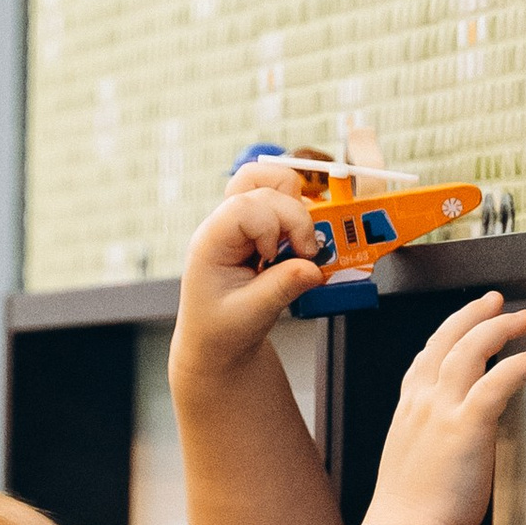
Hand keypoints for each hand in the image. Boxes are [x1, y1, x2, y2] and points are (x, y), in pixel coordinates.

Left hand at [172, 174, 324, 369]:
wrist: (214, 343)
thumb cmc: (220, 330)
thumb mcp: (251, 316)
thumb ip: (281, 288)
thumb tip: (313, 268)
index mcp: (212, 242)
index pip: (245, 207)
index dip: (274, 224)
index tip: (287, 256)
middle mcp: (224, 225)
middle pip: (263, 184)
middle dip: (294, 215)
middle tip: (304, 252)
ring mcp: (241, 223)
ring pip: (272, 181)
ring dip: (296, 206)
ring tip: (300, 244)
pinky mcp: (258, 228)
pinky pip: (281, 200)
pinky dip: (298, 214)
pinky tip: (299, 245)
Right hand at [365, 292, 525, 524]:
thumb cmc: (409, 512)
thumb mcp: (411, 465)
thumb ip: (430, 445)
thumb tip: (449, 447)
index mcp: (408, 412)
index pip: (425, 359)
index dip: (447, 334)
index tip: (463, 322)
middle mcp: (422, 403)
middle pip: (447, 341)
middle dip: (474, 315)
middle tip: (497, 301)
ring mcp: (442, 411)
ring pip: (471, 351)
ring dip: (499, 328)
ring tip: (523, 318)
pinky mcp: (467, 426)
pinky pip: (497, 382)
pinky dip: (519, 364)